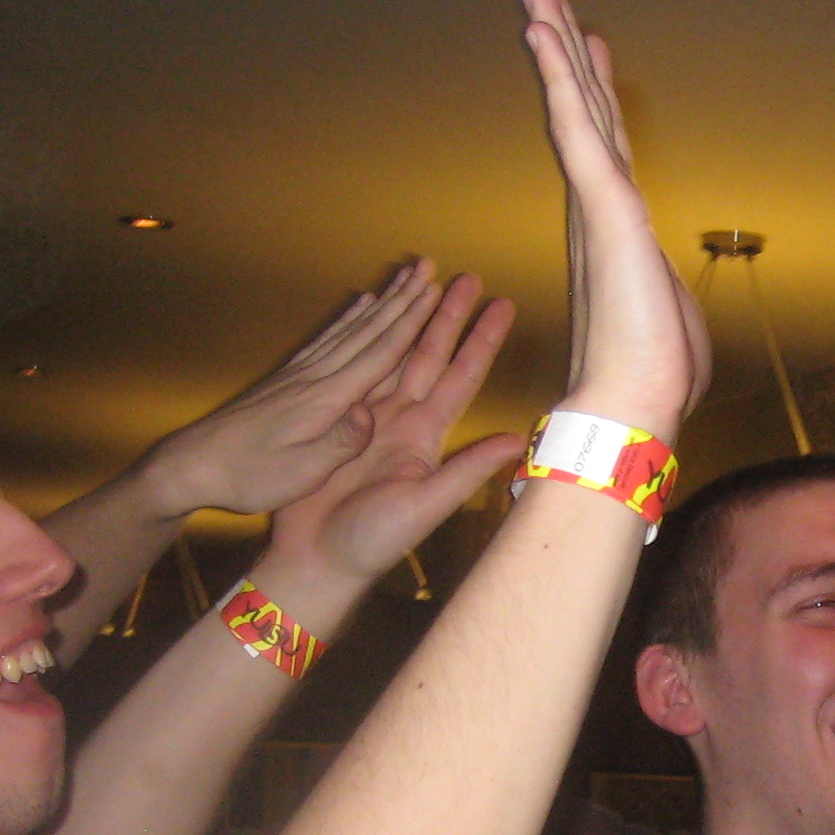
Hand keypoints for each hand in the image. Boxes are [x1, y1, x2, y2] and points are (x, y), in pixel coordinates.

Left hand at [128, 261, 447, 520]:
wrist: (193, 464)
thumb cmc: (246, 476)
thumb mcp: (297, 473)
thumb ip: (338, 444)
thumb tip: (372, 413)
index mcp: (326, 400)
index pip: (378, 354)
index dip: (409, 322)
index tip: (434, 292)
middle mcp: (315, 377)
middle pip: (368, 330)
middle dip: (402, 298)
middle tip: (427, 266)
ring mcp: (299, 373)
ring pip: (350, 328)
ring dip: (381, 301)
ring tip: (402, 277)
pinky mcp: (287, 379)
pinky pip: (327, 338)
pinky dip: (348, 318)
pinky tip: (357, 305)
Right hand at [263, 274, 522, 588]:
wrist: (315, 559)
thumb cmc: (371, 541)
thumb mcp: (425, 504)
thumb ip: (468, 469)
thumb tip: (520, 440)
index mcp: (426, 437)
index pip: (462, 378)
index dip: (481, 342)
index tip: (501, 306)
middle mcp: (402, 420)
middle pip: (429, 355)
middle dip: (447, 316)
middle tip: (466, 276)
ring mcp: (367, 418)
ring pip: (393, 355)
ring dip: (409, 320)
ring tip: (423, 281)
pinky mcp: (334, 421)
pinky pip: (353, 369)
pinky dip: (363, 340)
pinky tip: (370, 316)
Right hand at [521, 0, 709, 441]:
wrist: (633, 406)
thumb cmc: (654, 380)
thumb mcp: (671, 318)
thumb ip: (665, 296)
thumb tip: (666, 308)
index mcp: (614, 231)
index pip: (605, 147)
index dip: (591, 94)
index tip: (586, 45)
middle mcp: (598, 208)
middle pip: (583, 112)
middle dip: (565, 50)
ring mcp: (598, 203)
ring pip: (575, 106)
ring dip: (557, 45)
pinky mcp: (605, 205)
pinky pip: (577, 128)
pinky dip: (560, 78)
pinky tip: (545, 34)